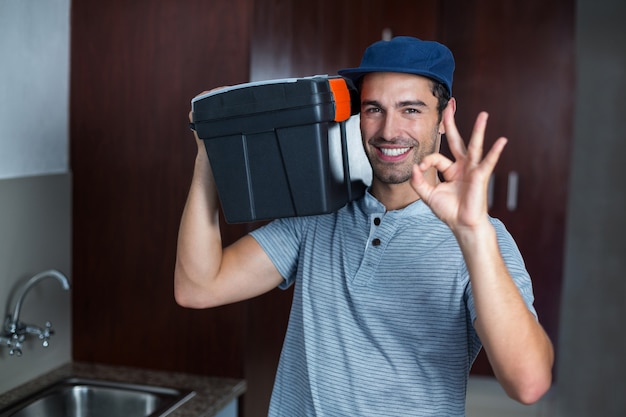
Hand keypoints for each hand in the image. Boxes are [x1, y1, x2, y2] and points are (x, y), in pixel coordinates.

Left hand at [410, 109, 507, 232]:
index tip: (420, 168)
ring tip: (483, 115)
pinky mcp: (480, 176)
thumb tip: (415, 166)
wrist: (462, 225)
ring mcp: (472, 170)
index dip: (426, 161)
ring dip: (478, 130)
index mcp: (451, 170)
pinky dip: (495, 152)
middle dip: (452, 124)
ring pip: (474, 146)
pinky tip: (502, 141)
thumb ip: (418, 181)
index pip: (436, 157)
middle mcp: (462, 166)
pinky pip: (488, 162)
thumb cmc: (449, 211)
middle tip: (450, 106)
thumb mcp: (428, 195)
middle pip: (456, 140)